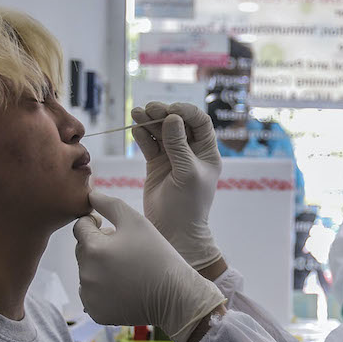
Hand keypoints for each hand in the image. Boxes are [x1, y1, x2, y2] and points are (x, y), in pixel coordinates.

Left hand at [73, 191, 224, 341]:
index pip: (80, 226)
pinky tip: (124, 287)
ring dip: (100, 268)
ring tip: (128, 270)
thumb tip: (90, 194)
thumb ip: (109, 204)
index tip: (114, 230)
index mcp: (93, 248)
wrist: (176, 296)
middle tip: (127, 251)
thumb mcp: (136, 222)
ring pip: (87, 272)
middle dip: (99, 247)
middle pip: (83, 250)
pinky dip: (103, 290)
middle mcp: (86, 273)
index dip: (97, 224)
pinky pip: (92, 294)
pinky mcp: (96, 312)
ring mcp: (90, 296)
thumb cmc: (158, 255)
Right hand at [131, 102, 221, 269]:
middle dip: (163, 114)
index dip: (186, 112)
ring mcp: (173, 157)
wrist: (174, 231)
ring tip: (136, 113)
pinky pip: (149, 144)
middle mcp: (191, 152)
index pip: (200, 122)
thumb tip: (173, 118)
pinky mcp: (156, 164)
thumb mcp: (187, 173)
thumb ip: (179, 146)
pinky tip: (135, 128)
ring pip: (161, 131)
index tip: (171, 111)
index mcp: (207, 152)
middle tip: (149, 110)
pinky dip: (142, 135)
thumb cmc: (188, 205)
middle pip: (178, 123)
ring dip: (149, 121)